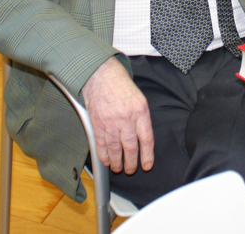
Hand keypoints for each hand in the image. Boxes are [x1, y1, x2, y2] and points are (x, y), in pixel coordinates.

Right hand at [82, 56, 153, 173]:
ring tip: (119, 168)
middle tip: (131, 170)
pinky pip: (101, 145)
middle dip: (131, 162)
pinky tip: (107, 161)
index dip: (147, 155)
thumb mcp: (138, 98)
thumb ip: (141, 117)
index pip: (146, 138)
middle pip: (130, 147)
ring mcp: (111, 122)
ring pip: (115, 149)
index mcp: (140, 110)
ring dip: (117, 162)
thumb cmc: (120, 84)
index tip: (147, 165)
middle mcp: (126, 118)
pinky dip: (104, 156)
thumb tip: (141, 137)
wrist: (101, 74)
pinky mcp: (97, 124)